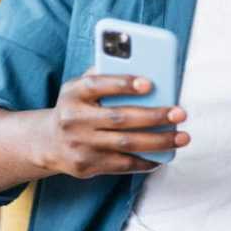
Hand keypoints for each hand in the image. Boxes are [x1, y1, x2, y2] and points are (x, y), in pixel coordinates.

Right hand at [34, 70, 189, 178]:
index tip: (149, 83)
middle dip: (154, 116)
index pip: (97, 85)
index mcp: (72, 94)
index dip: (123, 84)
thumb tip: (139, 65)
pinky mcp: (87, 166)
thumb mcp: (78, 88)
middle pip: (119, 118)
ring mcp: (80, 145)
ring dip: (158, 141)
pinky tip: (163, 155)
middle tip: (180, 113)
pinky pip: (123, 164)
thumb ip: (102, 74)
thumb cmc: (75, 107)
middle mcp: (74, 119)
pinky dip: (146, 160)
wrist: (48, 142)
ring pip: (126, 144)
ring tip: (182, 136)